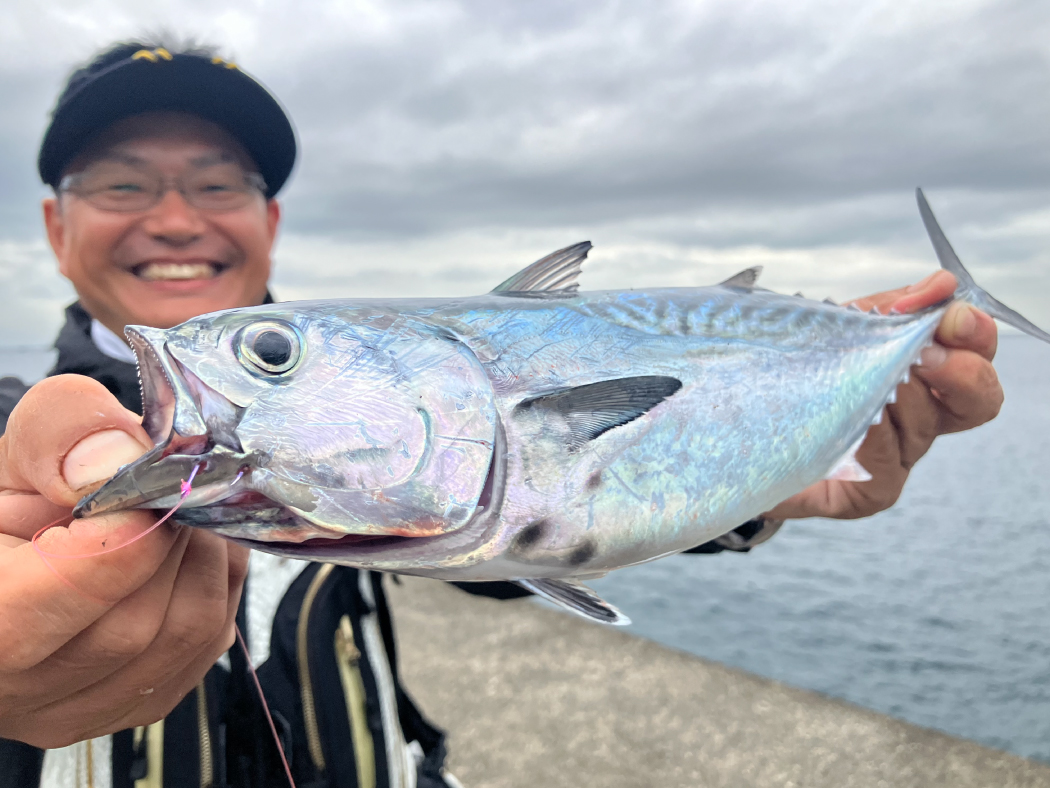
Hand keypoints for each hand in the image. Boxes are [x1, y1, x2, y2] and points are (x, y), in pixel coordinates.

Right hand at [0, 375, 248, 747]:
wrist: (9, 554)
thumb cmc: (6, 507)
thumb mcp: (13, 453)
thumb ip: (59, 432)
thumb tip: (120, 458)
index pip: (74, 594)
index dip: (132, 532)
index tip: (147, 488)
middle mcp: (18, 690)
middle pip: (140, 621)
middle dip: (172, 538)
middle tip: (168, 489)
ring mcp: (82, 709)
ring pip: (190, 632)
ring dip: (202, 556)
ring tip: (172, 514)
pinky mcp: (137, 705)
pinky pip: (211, 640)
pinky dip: (216, 580)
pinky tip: (184, 549)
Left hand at [766, 270, 1001, 520]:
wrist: (740, 430)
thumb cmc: (797, 372)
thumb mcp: (839, 326)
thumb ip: (888, 306)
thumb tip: (938, 284)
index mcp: (925, 376)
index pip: (976, 355)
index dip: (974, 334)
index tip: (951, 314)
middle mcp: (921, 419)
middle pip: (977, 400)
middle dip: (960, 371)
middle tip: (926, 353)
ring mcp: (898, 458)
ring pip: (924, 426)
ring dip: (902, 395)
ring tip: (869, 375)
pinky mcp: (868, 492)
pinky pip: (887, 466)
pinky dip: (876, 439)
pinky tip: (861, 422)